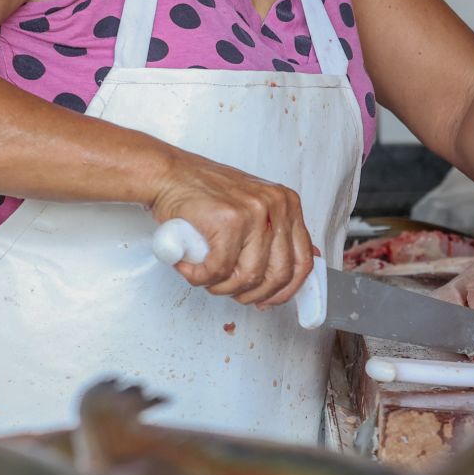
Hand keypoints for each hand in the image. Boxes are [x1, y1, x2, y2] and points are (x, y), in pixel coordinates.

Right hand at [148, 155, 315, 307]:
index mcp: (288, 204)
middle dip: (253, 294)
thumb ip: (275, 233)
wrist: (170, 174)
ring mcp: (253, 213)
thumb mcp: (253, 208)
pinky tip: (191, 269)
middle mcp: (276, 206)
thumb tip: (301, 268)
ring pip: (249, 276)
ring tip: (207, 278)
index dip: (286, 290)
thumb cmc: (206, 193)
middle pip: (278, 274)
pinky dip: (200, 278)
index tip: (268, 300)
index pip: (303, 260)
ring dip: (223, 288)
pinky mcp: (227, 222)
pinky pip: (219, 270)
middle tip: (231, 291)